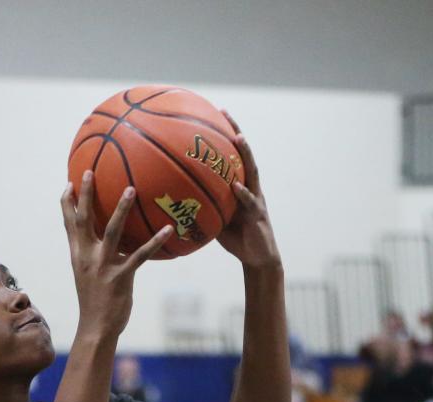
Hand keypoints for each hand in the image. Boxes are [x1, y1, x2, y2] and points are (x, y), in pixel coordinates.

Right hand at [61, 172, 172, 339]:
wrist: (97, 328)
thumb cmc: (95, 302)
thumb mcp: (87, 276)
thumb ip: (93, 257)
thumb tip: (106, 243)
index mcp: (77, 256)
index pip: (68, 224)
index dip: (67, 203)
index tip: (68, 183)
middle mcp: (87, 257)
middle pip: (84, 219)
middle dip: (84, 194)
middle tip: (89, 171)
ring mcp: (103, 266)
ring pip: (112, 231)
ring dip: (121, 209)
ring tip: (131, 189)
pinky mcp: (121, 277)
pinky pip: (140, 255)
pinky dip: (155, 241)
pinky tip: (168, 228)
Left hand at [216, 114, 280, 269]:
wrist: (257, 258)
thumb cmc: (236, 239)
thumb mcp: (215, 219)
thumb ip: (202, 207)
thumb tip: (174, 201)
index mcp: (241, 186)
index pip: (232, 156)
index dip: (224, 135)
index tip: (213, 114)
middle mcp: (250, 187)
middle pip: (244, 155)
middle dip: (235, 132)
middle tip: (225, 112)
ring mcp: (256, 199)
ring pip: (252, 172)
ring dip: (245, 154)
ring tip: (237, 138)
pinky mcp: (258, 215)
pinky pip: (250, 202)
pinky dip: (243, 194)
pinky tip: (236, 186)